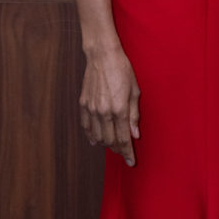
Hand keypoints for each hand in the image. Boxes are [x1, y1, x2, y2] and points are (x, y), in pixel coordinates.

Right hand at [80, 45, 140, 165]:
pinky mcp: (84, 104)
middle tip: (123, 152)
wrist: (102, 56)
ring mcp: (92, 109)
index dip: (127, 152)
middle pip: (110, 140)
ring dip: (106, 143)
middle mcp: (104, 112)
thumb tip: (135, 134)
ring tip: (112, 145)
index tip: (131, 162)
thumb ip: (134, 114)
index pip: (123, 138)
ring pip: (97, 136)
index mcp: (119, 109)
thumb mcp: (135, 90)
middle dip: (118, 149)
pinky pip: (86, 126)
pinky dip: (91, 136)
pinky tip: (96, 139)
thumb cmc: (122, 69)